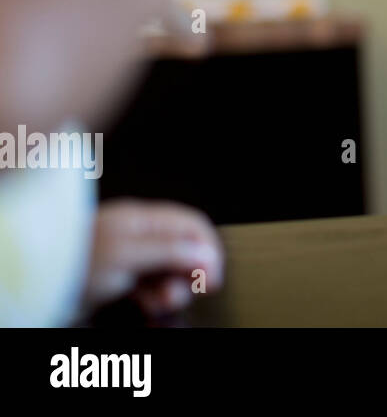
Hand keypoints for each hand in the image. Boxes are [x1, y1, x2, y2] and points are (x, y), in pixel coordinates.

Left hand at [83, 199, 223, 317]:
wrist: (35, 285)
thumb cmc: (72, 262)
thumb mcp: (126, 254)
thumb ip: (169, 250)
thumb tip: (207, 253)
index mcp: (142, 219)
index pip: (191, 225)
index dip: (208, 248)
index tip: (213, 275)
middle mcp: (139, 235)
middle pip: (184, 248)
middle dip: (191, 271)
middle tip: (190, 293)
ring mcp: (130, 257)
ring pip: (170, 270)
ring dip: (175, 288)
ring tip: (165, 302)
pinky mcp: (120, 280)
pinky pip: (152, 286)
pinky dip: (158, 296)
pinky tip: (153, 305)